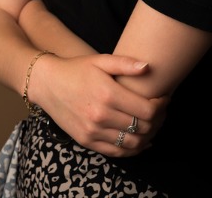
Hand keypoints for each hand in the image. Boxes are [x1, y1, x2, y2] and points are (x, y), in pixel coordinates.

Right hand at [30, 53, 168, 156]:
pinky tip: (140, 140)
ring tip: (152, 124)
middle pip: (142, 127)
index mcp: (107, 94)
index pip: (146, 110)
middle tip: (161, 111)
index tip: (164, 99)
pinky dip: (132, 149)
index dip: (161, 107)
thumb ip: (125, 64)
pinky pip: (116, 152)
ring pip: (132, 143)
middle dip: (158, 120)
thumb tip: (148, 67)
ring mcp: (93, 131)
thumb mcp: (100, 60)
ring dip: (148, 136)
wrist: (47, 84)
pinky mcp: (87, 141)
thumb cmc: (76, 69)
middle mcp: (101, 116)